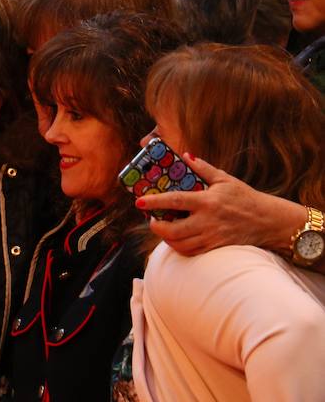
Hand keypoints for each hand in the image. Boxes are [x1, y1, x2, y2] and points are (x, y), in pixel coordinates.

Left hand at [137, 154, 305, 255]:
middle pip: (172, 230)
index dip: (155, 202)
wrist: (268, 221)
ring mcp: (211, 238)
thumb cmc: (245, 197)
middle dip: (156, 227)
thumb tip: (184, 155)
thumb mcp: (225, 179)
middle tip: (152, 219)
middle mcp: (207, 221)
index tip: (139, 202)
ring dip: (166, 238)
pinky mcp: (215, 248)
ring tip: (162, 228)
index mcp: (207, 201)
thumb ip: (203, 168)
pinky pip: (191, 252)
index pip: (175, 201)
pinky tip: (176, 238)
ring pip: (179, 244)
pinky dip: (179, 247)